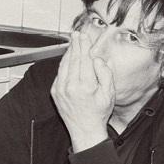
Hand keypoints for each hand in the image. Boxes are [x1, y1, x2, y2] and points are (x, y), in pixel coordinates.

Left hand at [51, 30, 114, 150]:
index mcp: (85, 86)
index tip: (85, 36)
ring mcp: (60, 89)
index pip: (84, 59)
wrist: (85, 130)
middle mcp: (70, 86)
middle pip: (73, 59)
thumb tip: (97, 59)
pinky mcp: (54, 92)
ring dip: (68, 52)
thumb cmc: (99, 112)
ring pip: (64, 65)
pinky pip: (59, 73)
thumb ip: (105, 74)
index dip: (84, 46)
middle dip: (75, 45)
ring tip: (73, 41)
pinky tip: (68, 57)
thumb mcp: (109, 94)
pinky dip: (63, 63)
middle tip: (77, 34)